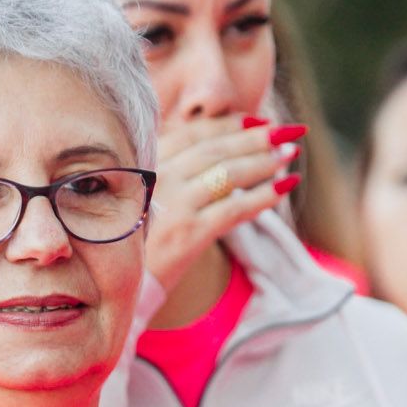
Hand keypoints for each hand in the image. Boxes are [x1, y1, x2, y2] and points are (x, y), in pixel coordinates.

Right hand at [146, 114, 303, 297]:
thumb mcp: (142, 199)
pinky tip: (284, 189)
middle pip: (215, 149)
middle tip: (289, 131)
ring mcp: (172, 205)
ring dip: (265, 162)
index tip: (259, 120)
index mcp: (145, 163)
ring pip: (228, 174)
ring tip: (291, 155)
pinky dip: (263, 197)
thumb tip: (215, 157)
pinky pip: (234, 209)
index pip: (194, 133)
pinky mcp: (187, 234)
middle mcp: (156, 177)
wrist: (115, 286)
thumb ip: (171, 175)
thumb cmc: (133, 246)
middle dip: (256, 138)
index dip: (230, 124)